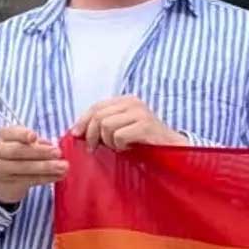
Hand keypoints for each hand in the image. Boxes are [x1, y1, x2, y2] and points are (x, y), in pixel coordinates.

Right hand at [0, 126, 66, 205]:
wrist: (2, 178)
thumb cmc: (19, 153)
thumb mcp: (25, 143)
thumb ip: (38, 142)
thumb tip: (52, 145)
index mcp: (3, 135)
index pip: (12, 133)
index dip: (23, 135)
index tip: (34, 137)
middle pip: (18, 151)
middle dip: (40, 152)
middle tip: (58, 153)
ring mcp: (0, 168)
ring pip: (24, 167)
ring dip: (46, 167)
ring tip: (63, 166)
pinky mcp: (8, 183)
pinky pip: (29, 180)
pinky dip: (46, 178)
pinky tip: (59, 176)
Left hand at [71, 96, 190, 151]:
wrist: (172, 148)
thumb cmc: (144, 140)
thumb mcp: (122, 127)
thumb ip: (103, 124)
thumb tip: (77, 131)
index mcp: (126, 100)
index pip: (96, 107)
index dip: (83, 121)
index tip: (76, 135)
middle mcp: (133, 102)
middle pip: (98, 116)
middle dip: (92, 135)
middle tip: (94, 148)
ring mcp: (140, 113)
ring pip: (106, 126)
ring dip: (109, 142)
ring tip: (119, 146)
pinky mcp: (145, 125)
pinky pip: (119, 136)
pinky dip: (120, 146)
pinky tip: (128, 148)